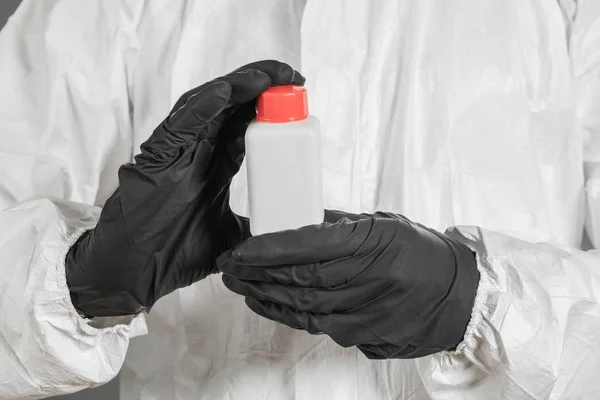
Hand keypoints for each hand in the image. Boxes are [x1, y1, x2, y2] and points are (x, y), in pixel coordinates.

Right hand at [66, 60, 304, 316]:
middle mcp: (197, 150)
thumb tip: (287, 234)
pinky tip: (229, 91)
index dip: (270, 108)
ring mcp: (177, 150)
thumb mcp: (228, 238)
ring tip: (270, 75)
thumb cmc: (172, 253)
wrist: (132, 273)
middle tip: (292, 75)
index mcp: (213, 164)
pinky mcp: (158, 156)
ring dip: (240, 86)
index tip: (298, 97)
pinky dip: (205, 104)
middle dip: (262, 86)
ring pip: (209, 105)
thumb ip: (253, 229)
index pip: (245, 125)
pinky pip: (182, 123)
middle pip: (231, 107)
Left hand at [218, 211, 478, 358]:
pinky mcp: (370, 337)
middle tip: (230, 266)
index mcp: (375, 244)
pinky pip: (320, 327)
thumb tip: (295, 222)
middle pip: (301, 281)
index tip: (241, 248)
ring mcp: (371, 314)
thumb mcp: (384, 224)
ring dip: (267, 297)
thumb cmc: (422, 252)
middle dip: (258, 274)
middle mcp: (372, 281)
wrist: (460, 295)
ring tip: (240, 284)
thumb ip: (338, 225)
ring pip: (305, 309)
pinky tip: (268, 304)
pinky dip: (289, 315)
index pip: (311, 246)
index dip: (270, 249)